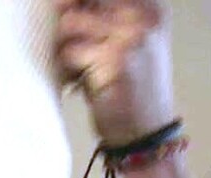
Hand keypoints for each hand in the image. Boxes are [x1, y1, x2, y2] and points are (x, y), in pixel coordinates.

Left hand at [50, 0, 177, 145]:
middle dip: (68, 24)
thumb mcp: (125, 42)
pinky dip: (67, 70)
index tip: (65, 12)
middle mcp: (143, 16)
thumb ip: (101, 17)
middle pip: (80, 2)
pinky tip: (81, 83)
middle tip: (76, 49)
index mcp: (151, 7)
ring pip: (70, 23)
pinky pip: (68, 52)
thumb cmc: (128, 86)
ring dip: (65, 47)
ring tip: (80, 68)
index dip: (77, 3)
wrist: (145, 132)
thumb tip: (60, 2)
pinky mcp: (114, 59)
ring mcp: (131, 36)